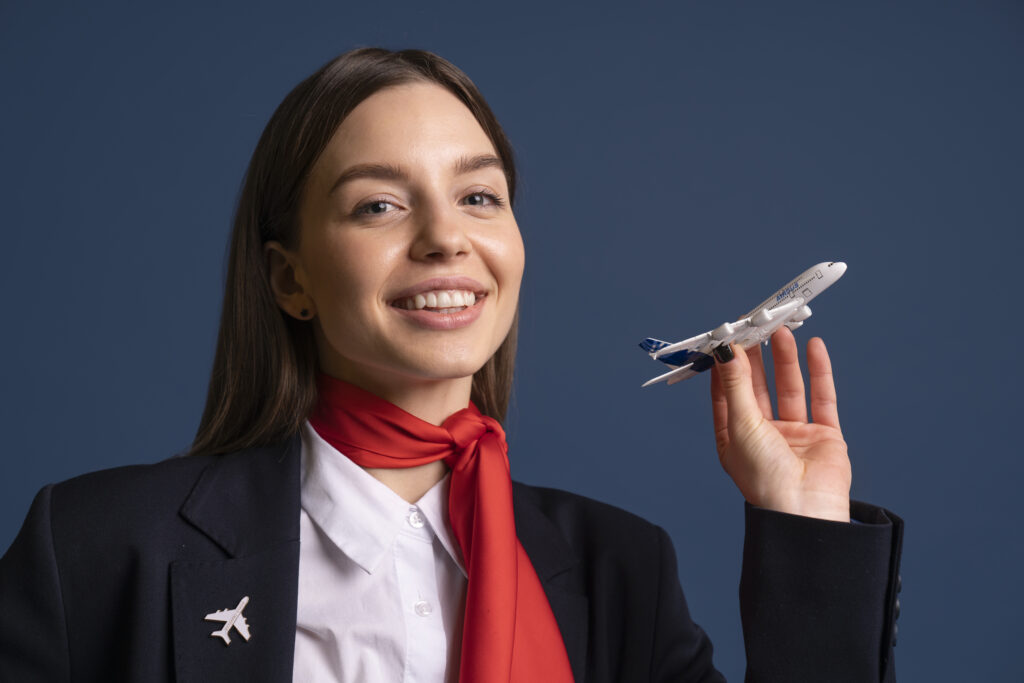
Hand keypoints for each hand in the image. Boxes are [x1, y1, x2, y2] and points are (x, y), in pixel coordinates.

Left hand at [710, 327, 851, 521]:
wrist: (804, 511)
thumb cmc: (764, 477)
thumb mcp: (742, 424)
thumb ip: (737, 385)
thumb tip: (726, 350)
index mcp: (735, 438)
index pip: (727, 393)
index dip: (727, 364)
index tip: (727, 336)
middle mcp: (763, 435)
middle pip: (758, 386)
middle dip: (757, 357)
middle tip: (756, 325)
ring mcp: (795, 435)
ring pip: (788, 388)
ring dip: (785, 359)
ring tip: (781, 330)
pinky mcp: (824, 435)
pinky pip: (822, 397)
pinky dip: (819, 372)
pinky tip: (814, 347)